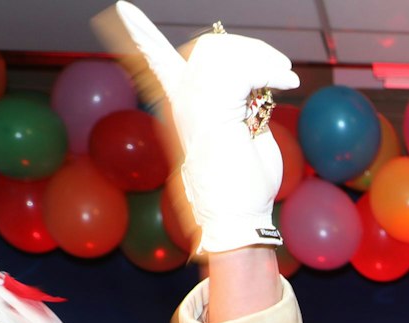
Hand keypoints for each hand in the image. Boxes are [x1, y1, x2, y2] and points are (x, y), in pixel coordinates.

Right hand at [110, 2, 298, 253]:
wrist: (236, 217)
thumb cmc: (244, 183)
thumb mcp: (245, 132)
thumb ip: (243, 102)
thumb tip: (258, 81)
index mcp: (183, 104)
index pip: (155, 61)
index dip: (141, 35)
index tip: (122, 10)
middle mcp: (181, 101)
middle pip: (208, 49)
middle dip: (247, 47)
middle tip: (279, 66)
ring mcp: (193, 106)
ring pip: (222, 54)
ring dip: (260, 56)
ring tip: (283, 74)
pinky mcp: (212, 113)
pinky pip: (239, 71)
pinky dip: (268, 69)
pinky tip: (285, 80)